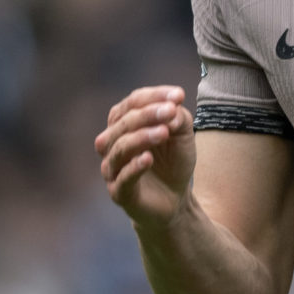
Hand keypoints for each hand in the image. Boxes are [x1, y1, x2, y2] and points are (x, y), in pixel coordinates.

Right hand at [96, 85, 196, 230]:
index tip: (179, 95)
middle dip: (148, 114)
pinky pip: (122, 178)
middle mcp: (111, 144)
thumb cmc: (173, 161)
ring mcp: (112, 168)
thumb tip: (171, 109)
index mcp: (123, 124)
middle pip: (123, 123)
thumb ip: (178, 118)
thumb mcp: (182, 134)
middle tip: (171, 110)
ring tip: (163, 132)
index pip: (132, 103)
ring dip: (141, 137)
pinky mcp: (119, 192)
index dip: (154, 96)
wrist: (175, 199)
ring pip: (120, 148)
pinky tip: (148, 158)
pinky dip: (134, 166)